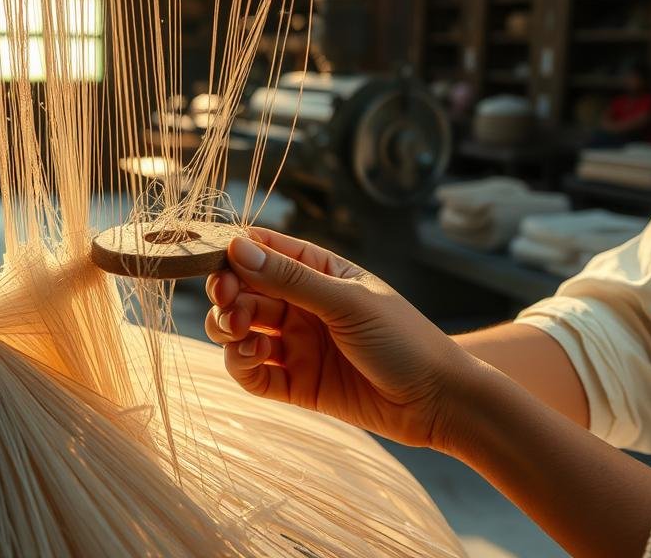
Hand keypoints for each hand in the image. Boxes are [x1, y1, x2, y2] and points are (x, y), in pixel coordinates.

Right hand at [205, 228, 484, 450]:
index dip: (232, 252)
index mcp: (317, 272)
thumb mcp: (347, 301)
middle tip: (230, 307)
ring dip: (228, 328)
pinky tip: (255, 358)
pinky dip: (240, 363)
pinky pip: (251, 371)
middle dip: (227, 295)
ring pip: (239, 330)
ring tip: (241, 333)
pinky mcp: (294, 382)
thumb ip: (290, 278)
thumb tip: (238, 248)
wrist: (439, 402)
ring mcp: (295, 344)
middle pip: (243, 291)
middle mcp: (301, 305)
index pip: (262, 250)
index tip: (212, 260)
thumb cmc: (404, 339)